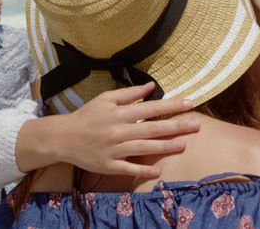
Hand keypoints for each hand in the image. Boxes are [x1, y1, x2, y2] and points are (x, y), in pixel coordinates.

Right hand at [47, 82, 196, 177]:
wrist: (62, 137)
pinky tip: (158, 171)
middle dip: (175, 126)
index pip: (150, 108)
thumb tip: (151, 87)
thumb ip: (130, 93)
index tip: (189, 103)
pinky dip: (142, 170)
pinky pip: (127, 169)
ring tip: (183, 145)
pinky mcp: (108, 165)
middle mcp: (118, 130)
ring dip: (164, 147)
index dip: (171, 106)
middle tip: (196, 125)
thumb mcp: (105, 99)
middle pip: (152, 128)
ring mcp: (114, 149)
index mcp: (119, 113)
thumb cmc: (87, 116)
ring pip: (143, 148)